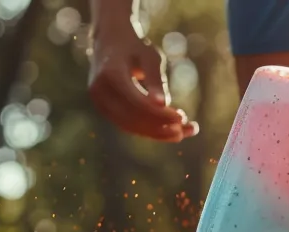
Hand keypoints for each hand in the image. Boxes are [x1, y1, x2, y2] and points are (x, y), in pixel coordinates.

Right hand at [88, 25, 198, 141]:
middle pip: (133, 119)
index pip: (137, 102)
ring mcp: (99, 102)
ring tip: (183, 132)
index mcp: (111, 74)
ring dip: (157, 132)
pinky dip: (149, 129)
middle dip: (161, 127)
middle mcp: (100, 91)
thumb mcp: (150, 56)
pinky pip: (127, 125)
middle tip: (189, 129)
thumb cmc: (134, 46)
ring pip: (130, 126)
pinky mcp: (104, 109)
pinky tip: (170, 128)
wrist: (109, 41)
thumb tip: (164, 104)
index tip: (183, 117)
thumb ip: (156, 80)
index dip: (159, 113)